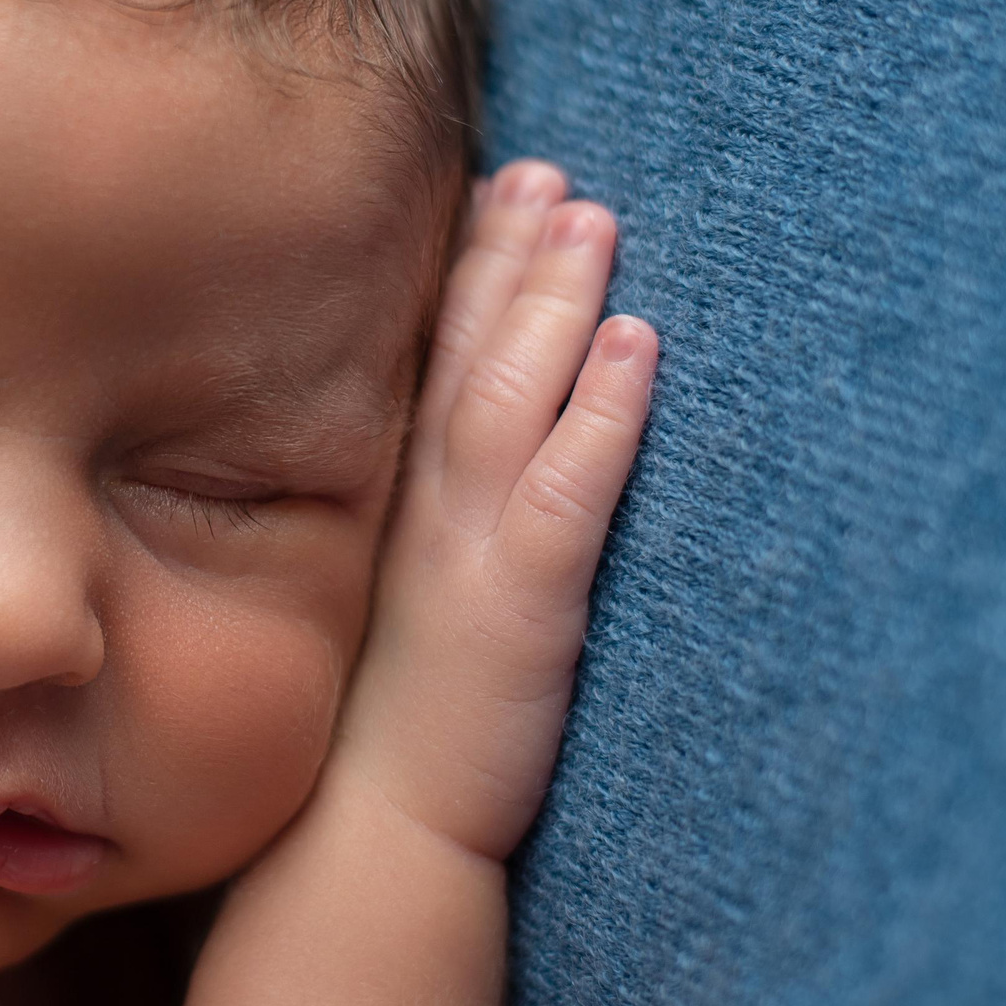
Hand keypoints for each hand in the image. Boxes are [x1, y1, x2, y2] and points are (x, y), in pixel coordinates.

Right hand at [335, 160, 656, 863]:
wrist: (371, 837)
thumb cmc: (388, 722)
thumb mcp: (394, 599)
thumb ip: (420, 524)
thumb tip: (448, 470)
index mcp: (393, 500)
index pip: (424, 358)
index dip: (461, 267)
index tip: (494, 185)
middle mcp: (421, 506)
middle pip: (466, 352)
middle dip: (507, 253)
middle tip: (547, 169)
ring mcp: (468, 550)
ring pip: (511, 396)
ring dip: (552, 301)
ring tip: (594, 217)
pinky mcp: (523, 606)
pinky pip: (566, 492)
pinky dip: (601, 414)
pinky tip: (635, 347)